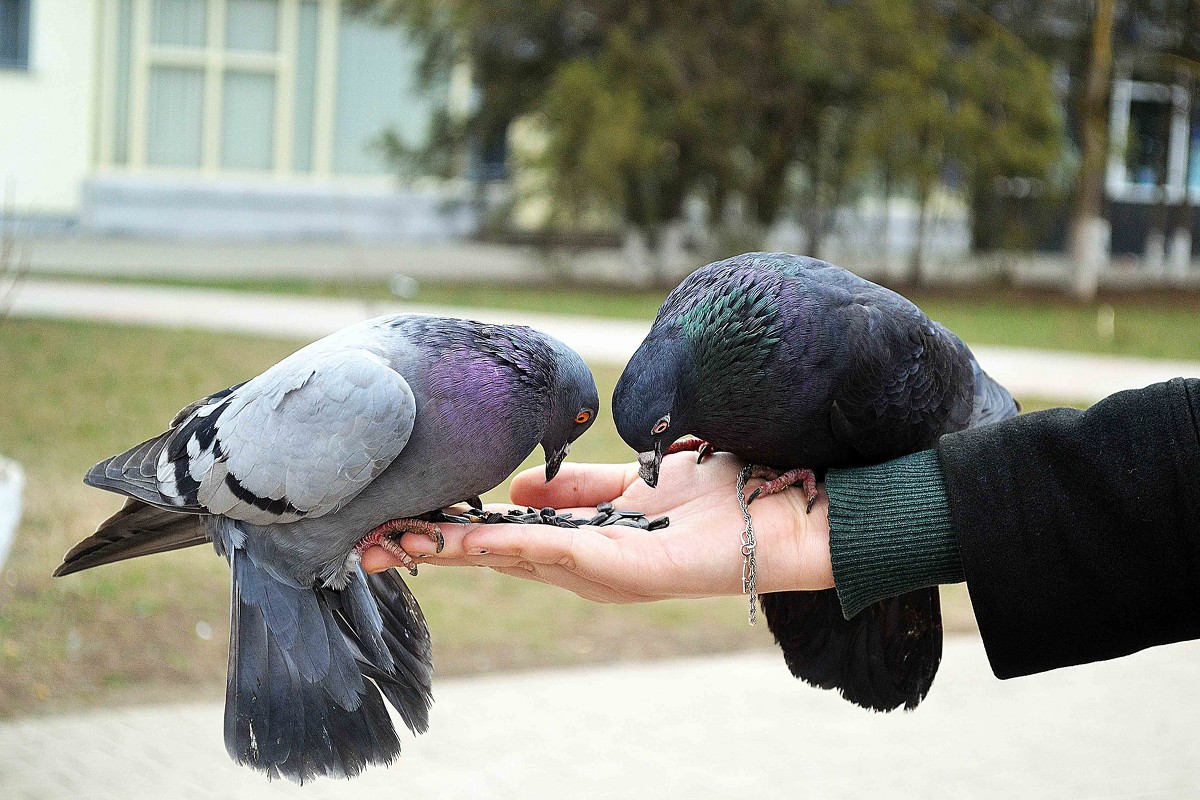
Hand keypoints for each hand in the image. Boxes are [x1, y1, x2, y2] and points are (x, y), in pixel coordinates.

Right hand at [361, 452, 832, 602]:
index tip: (392, 526)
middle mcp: (584, 564)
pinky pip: (558, 551)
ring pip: (512, 558)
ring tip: (394, 543)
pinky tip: (466, 539)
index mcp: (581, 541)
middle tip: (366, 546)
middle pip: (493, 556)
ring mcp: (604, 572)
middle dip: (430, 550)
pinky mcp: (629, 569)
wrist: (782, 506)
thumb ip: (576, 487)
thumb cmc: (714, 494)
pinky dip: (507, 545)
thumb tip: (519, 485)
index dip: (446, 533)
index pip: (500, 537)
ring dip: (452, 552)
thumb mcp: (628, 483)